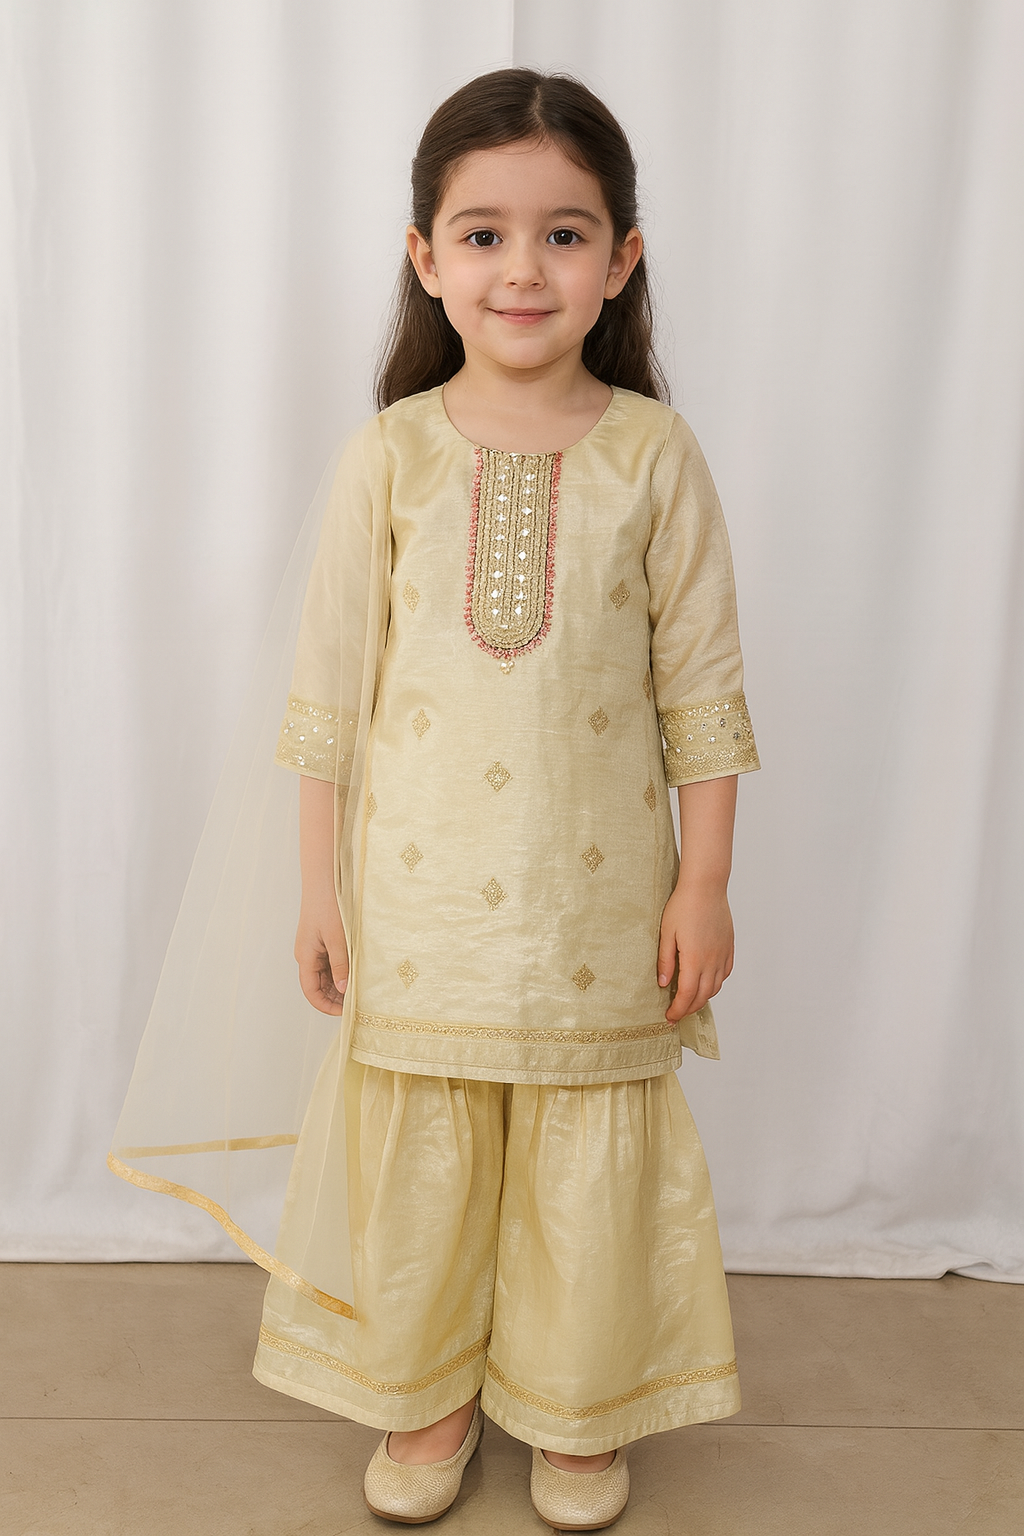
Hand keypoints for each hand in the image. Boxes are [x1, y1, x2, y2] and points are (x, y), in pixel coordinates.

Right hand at [295, 901, 348, 1014]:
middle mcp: (307, 956)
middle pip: (317, 986)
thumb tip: (342, 989)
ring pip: (324, 976)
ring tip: (358, 991)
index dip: (326, 1006)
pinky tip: (354, 974)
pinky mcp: (321, 942)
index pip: (311, 992)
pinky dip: (340, 971)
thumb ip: (340, 964)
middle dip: (334, 998)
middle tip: (356, 1005)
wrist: (323, 881)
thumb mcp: (337, 938)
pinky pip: (329, 964)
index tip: (345, 1012)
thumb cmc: (328, 906)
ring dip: (338, 985)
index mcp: (305, 957)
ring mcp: (314, 949)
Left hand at [657, 883, 733, 1021]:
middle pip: (703, 996)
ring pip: (716, 987)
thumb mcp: (666, 933)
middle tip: (676, 1013)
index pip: (687, 995)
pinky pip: (725, 973)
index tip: (669, 1017)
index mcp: (695, 959)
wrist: (706, 886)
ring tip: (689, 1000)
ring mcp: (723, 954)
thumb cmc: (682, 906)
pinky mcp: (729, 947)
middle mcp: (712, 961)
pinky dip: (716, 983)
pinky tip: (706, 982)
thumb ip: (665, 961)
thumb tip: (664, 984)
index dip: (678, 1009)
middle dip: (689, 1009)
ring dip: (703, 998)